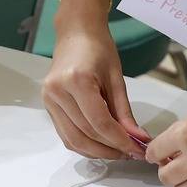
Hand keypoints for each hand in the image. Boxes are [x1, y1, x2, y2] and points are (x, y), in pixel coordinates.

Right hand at [42, 22, 146, 160]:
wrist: (75, 33)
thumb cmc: (99, 49)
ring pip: (73, 140)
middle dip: (110, 149)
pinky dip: (84, 145)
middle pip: (85, 134)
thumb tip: (139, 140)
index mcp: (76, 81)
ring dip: (97, 152)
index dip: (120, 141)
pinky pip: (66, 135)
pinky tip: (101, 145)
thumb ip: (125, 113)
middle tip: (131, 153)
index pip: (100, 122)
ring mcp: (48, 100)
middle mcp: (57, 92)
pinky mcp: (47, 106)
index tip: (138, 149)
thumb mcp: (116, 79)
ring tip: (118, 152)